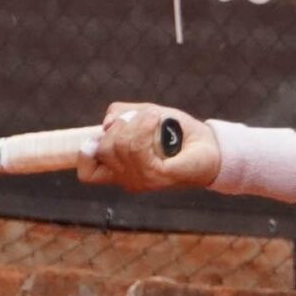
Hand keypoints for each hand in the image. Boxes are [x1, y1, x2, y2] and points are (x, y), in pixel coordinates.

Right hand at [80, 102, 219, 192]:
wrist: (211, 146)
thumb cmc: (178, 132)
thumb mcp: (144, 116)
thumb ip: (122, 114)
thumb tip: (107, 123)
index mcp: (121, 170)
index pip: (88, 175)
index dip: (85, 155)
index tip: (98, 136)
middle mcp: (129, 179)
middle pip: (103, 150)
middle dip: (117, 126)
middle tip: (141, 118)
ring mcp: (143, 180)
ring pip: (119, 146)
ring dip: (134, 122)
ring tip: (153, 116)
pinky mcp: (158, 176)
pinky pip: (137, 149)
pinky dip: (143, 126)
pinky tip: (155, 118)